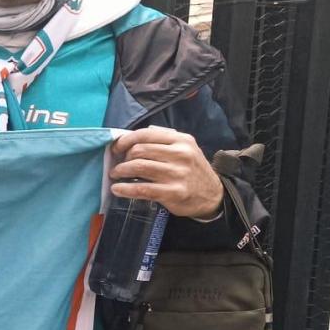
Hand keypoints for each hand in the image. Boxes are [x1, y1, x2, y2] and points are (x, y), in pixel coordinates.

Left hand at [109, 126, 224, 218]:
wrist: (213, 195)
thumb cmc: (192, 169)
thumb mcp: (185, 148)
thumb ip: (162, 139)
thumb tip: (131, 136)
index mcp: (181, 140)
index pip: (146, 134)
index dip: (125, 140)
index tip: (116, 148)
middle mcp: (180, 154)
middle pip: (139, 150)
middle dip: (123, 157)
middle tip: (118, 164)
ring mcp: (177, 174)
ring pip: (139, 167)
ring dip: (121, 171)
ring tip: (115, 175)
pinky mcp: (173, 192)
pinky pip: (142, 189)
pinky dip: (125, 189)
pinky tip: (117, 189)